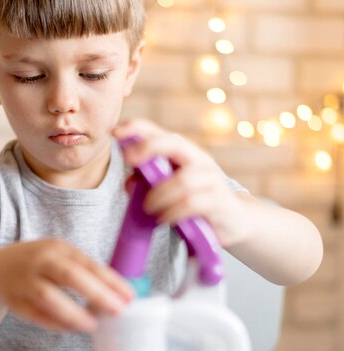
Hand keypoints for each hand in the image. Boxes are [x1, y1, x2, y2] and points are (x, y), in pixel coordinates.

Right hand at [0, 239, 133, 331]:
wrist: (0, 267)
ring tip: (93, 325)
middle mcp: (41, 261)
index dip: (110, 281)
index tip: (129, 297)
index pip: (88, 264)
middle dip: (96, 293)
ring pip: (48, 297)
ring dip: (73, 313)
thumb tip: (118, 296)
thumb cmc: (44, 264)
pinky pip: (37, 315)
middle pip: (69, 276)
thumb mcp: (63, 257)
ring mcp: (25, 280)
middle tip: (117, 311)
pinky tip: (73, 328)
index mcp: (59, 248)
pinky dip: (56, 324)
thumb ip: (86, 273)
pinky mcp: (15, 301)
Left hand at [113, 119, 250, 246]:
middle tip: (129, 160)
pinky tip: (164, 219)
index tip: (115, 132)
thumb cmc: (197, 203)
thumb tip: (128, 183)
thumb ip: (150, 183)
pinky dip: (173, 211)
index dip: (138, 128)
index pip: (160, 133)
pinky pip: (192, 203)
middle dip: (149, 147)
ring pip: (182, 180)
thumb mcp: (170, 191)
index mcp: (184, 154)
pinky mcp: (219, 201)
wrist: (235, 221)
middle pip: (175, 144)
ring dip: (159, 194)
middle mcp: (199, 161)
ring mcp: (211, 179)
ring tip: (148, 208)